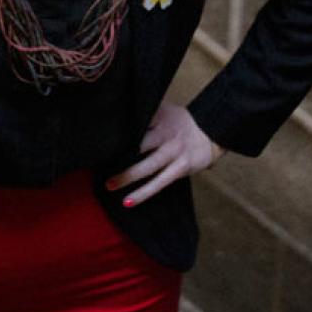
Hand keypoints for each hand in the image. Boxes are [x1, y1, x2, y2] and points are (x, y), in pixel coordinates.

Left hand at [104, 102, 225, 207]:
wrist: (213, 130)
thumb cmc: (181, 122)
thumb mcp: (164, 110)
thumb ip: (144, 115)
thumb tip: (115, 118)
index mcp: (159, 115)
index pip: (134, 121)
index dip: (116, 129)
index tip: (99, 138)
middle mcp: (166, 132)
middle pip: (138, 143)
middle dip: (118, 153)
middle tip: (98, 161)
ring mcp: (174, 151)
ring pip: (147, 166)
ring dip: (127, 176)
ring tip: (109, 185)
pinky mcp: (181, 167)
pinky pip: (159, 183)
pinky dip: (143, 193)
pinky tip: (128, 202)